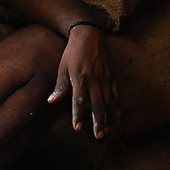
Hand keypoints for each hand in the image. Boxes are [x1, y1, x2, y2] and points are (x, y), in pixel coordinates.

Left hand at [48, 24, 118, 138]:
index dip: (78, 115)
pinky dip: (117, 104)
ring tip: (107, 129)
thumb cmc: (72, 51)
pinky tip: (117, 114)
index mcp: (79, 78)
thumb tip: (51, 101)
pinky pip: (116, 92)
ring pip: (109, 101)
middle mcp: (93, 79)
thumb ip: (60, 86)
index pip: (78, 101)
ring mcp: (105, 77)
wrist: (89, 33)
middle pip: (97, 105)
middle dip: (99, 122)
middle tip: (99, 136)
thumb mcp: (62, 67)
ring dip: (109, 117)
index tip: (78, 128)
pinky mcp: (112, 74)